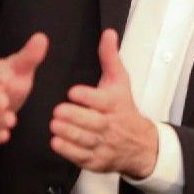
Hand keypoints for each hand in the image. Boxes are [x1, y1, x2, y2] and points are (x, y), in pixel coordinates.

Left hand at [50, 28, 158, 178]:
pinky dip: (69, 151)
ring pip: (86, 139)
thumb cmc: (124, 108)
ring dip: (68, 133)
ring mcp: (104, 144)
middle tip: (57, 111)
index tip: (73, 92)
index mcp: (115, 104)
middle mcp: (110, 125)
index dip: (87, 96)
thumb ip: (110, 57)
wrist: (140, 144)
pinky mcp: (97, 160)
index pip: (102, 101)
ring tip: (54, 125)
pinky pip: (82, 157)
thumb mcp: (120, 81)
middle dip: (74, 117)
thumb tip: (108, 33)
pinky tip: (56, 142)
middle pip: (93, 122)